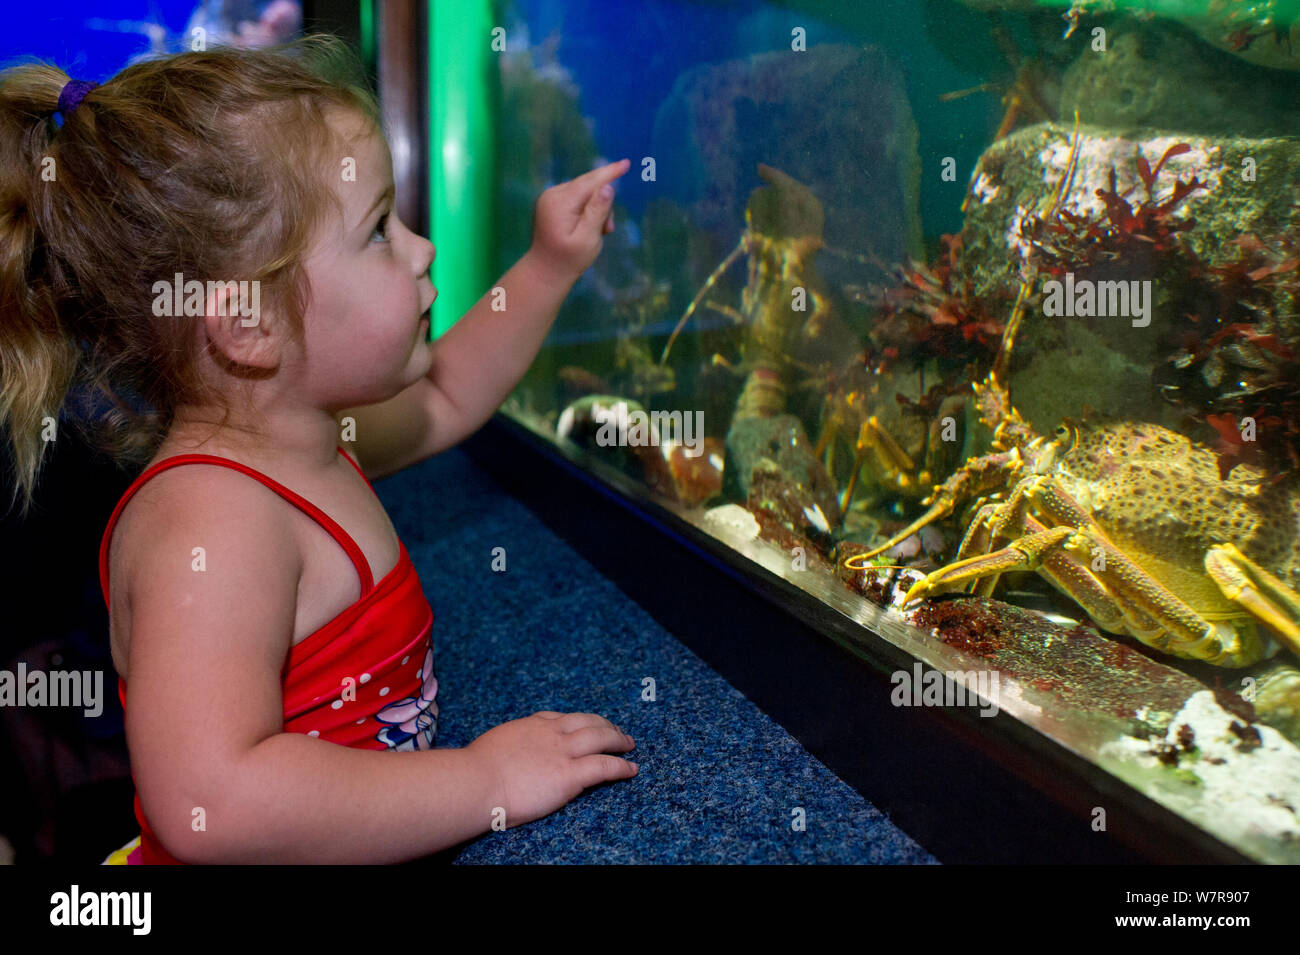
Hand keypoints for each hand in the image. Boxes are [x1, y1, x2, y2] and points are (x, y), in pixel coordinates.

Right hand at [468, 711, 637, 827]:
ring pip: (601, 738)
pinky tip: (631, 768)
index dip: (577, 721)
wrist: (477, 781)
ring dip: (618, 739)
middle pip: (587, 722)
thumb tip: (503, 756)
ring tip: (629, 744)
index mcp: (531, 726)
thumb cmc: (476, 771)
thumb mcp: (493, 746)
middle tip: (616, 730)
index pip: (560, 718)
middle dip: (604, 725)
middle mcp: (551, 734)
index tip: (585, 724)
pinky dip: (621, 766)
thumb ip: (507, 747)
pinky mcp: (570, 775)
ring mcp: (562, 752)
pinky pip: (604, 766)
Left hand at [528, 159, 630, 285]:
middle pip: (587, 185)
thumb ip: (597, 212)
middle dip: (603, 202)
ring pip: (584, 191)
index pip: (589, 182)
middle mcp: (552, 195)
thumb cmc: (569, 260)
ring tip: (598, 234)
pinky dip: (587, 209)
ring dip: (596, 209)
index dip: (609, 173)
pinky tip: (589, 227)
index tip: (626, 163)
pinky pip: (576, 197)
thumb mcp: (588, 239)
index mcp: (560, 203)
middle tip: (607, 229)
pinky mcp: (552, 202)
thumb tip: (607, 187)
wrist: (545, 271)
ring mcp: (550, 197)